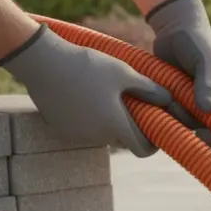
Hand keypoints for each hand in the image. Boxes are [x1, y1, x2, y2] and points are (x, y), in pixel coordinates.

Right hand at [0, 24, 175, 157]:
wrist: (41, 61)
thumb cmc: (86, 64)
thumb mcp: (123, 72)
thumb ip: (149, 89)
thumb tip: (169, 100)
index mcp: (114, 125)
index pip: (142, 150)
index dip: (153, 142)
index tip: (156, 126)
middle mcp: (96, 137)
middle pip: (123, 140)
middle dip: (131, 125)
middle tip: (131, 102)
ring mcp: (77, 135)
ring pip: (103, 134)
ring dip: (109, 121)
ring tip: (106, 94)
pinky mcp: (62, 130)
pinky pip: (84, 129)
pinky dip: (90, 119)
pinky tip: (85, 96)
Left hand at [145, 0, 210, 146]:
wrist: (175, 27)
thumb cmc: (198, 41)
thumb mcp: (206, 60)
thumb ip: (206, 84)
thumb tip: (207, 111)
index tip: (197, 134)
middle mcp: (207, 104)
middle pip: (197, 129)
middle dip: (184, 122)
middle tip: (173, 103)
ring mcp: (188, 102)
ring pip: (178, 122)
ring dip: (169, 114)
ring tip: (164, 93)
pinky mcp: (171, 97)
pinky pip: (165, 113)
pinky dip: (158, 108)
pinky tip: (154, 93)